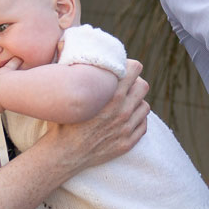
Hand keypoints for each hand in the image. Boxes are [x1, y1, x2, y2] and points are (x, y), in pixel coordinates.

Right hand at [39, 58, 148, 176]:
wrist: (63, 154)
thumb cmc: (64, 122)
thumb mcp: (71, 95)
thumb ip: (81, 76)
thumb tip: (76, 54)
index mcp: (110, 96)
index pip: (135, 70)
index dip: (130, 67)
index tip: (123, 70)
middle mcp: (122, 111)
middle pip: (143, 86)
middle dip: (135, 83)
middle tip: (124, 87)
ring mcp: (126, 128)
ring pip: (145, 106)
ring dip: (136, 103)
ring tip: (123, 105)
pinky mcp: (127, 142)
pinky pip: (143, 124)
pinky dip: (136, 120)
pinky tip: (123, 120)